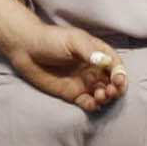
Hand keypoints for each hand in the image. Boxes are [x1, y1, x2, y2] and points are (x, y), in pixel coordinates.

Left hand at [0, 14, 123, 112]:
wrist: (26, 49)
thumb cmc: (51, 40)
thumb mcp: (73, 41)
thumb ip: (89, 51)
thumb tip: (106, 61)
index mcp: (97, 53)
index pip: (116, 66)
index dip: (120, 74)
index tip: (117, 80)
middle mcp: (94, 69)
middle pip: (113, 82)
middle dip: (116, 89)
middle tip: (110, 91)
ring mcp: (84, 82)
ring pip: (103, 94)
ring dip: (106, 97)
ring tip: (100, 96)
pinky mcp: (73, 94)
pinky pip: (88, 103)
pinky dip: (93, 105)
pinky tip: (92, 104)